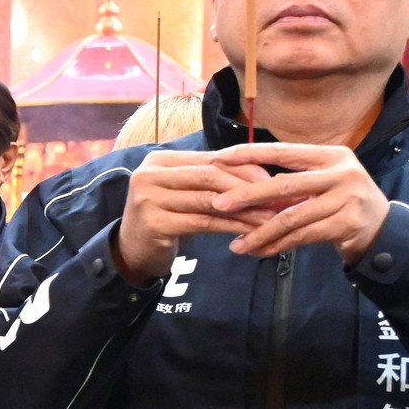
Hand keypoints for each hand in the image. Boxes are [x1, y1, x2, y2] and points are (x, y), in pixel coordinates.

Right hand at [112, 149, 271, 281]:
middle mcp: (149, 175)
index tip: (272, 180)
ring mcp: (148, 199)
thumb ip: (213, 179)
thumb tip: (262, 173)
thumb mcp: (186, 192)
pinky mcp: (153, 223)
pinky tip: (248, 232)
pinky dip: (229, 226)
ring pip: (208, 200)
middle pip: (209, 176)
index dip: (243, 169)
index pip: (209, 159)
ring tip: (269, 218)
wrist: (133, 249)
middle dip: (246, 188)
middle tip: (275, 199)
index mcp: (160, 160)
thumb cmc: (167, 216)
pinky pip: (201, 222)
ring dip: (243, 210)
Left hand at [210, 141, 392, 263]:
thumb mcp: (321, 182)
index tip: (218, 158)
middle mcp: (342, 173)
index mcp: (331, 155)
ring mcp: (348, 198)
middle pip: (284, 185)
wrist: (382, 229)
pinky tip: (259, 251)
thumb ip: (289, 182)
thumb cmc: (341, 201)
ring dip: (260, 232)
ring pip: (291, 216)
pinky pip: (303, 235)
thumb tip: (237, 187)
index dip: (250, 154)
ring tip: (237, 245)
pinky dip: (278, 244)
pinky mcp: (348, 224)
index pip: (282, 151)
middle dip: (247, 195)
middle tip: (218, 204)